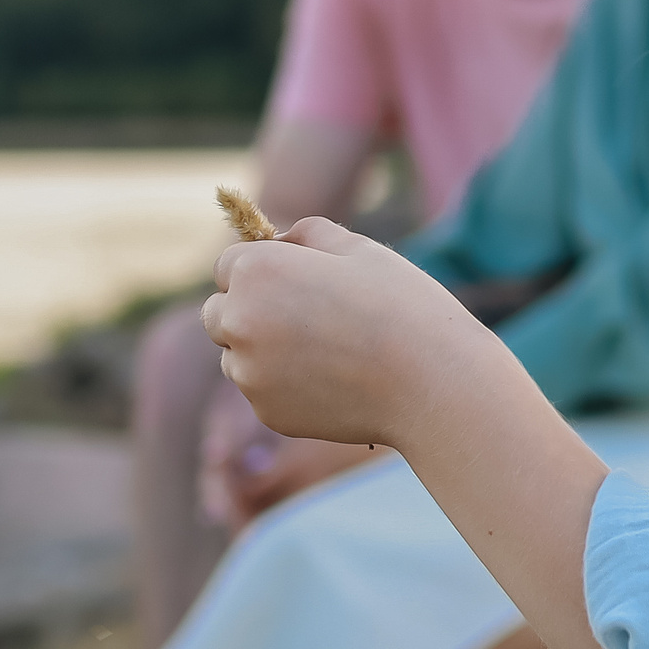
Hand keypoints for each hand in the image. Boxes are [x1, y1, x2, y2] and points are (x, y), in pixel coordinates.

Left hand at [202, 218, 482, 447]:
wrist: (430, 383)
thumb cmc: (401, 306)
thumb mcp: (359, 250)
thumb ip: (310, 235)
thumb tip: (282, 239)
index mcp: (257, 271)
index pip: (227, 264)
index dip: (261, 267)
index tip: (295, 278)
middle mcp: (239, 321)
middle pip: (218, 313)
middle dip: (248, 310)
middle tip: (304, 315)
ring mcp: (249, 373)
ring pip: (237, 357)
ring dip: (262, 351)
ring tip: (326, 350)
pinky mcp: (268, 413)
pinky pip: (263, 392)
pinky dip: (286, 386)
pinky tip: (334, 380)